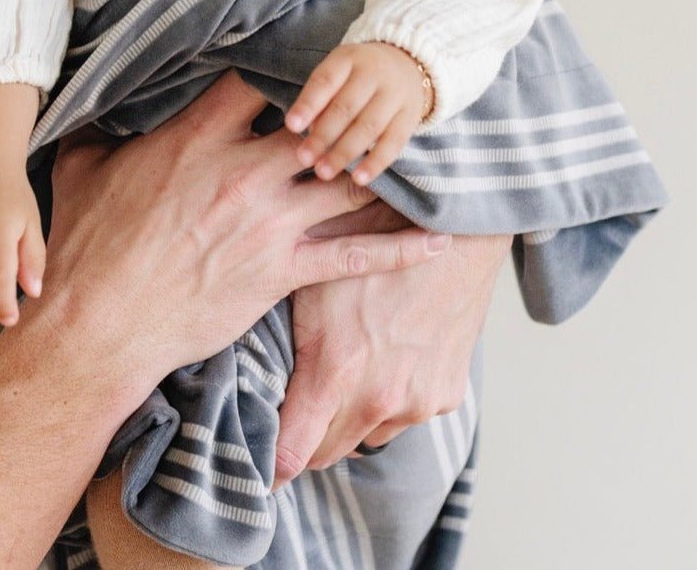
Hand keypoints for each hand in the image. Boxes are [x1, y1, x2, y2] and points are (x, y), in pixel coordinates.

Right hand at [42, 72, 451, 379]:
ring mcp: (268, 223)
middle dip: (343, 116)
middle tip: (371, 102)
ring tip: (414, 156)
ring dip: (381, 171)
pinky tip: (437, 240)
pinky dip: (399, 249)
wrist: (99, 322)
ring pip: (345, 185)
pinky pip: (352, 256)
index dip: (282, 65)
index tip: (302, 57)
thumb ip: (98, 129)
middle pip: (317, 128)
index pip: (255, 82)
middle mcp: (243, 172)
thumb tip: (87, 103)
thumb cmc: (88, 245)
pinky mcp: (280, 271)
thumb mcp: (83, 169)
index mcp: (196, 139)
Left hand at [273, 226, 511, 486]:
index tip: (260, 466)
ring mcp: (418, 401)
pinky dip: (392, 398)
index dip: (271, 463)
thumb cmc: (369, 241)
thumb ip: (282, 338)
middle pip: (327, 453)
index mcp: (337, 371)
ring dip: (352, 416)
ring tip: (347, 367)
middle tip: (295, 407)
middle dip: (308, 436)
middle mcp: (380, 399)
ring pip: (368, 434)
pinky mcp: (447, 394)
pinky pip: (406, 415)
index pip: (292, 453)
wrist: (453, 230)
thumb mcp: (311, 281)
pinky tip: (386, 355)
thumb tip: (243, 373)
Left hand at [285, 41, 428, 185]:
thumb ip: (320, 98)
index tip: (291, 126)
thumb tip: (306, 131)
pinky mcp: (411, 117)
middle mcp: (374, 73)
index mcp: (348, 58)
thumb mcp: (337, 72)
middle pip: (346, 107)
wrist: (407, 63)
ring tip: (323, 172)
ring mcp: (396, 95)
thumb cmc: (356, 74)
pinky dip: (376, 163)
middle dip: (323, 135)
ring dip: (344, 152)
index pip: (326, 80)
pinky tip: (359, 179)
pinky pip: (394, 143)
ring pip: (369, 127)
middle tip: (303, 158)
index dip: (308, 104)